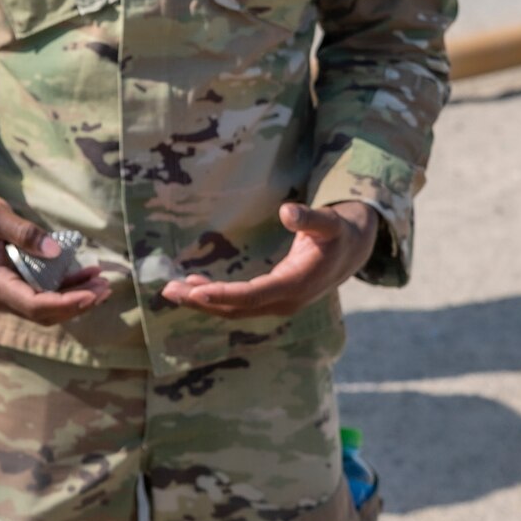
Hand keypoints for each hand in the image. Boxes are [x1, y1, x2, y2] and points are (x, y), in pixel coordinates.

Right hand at [0, 168, 107, 325]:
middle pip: (44, 313)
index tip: (91, 294)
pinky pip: (41, 295)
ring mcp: (5, 294)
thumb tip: (56, 252)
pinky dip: (65, 289)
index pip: (34, 305)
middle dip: (77, 303)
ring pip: (45, 308)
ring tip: (103, 283)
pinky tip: (86, 275)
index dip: (65, 303)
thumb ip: (24, 232)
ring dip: (75, 298)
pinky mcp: (12, 287)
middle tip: (105, 288)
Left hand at [161, 201, 378, 318]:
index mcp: (297, 284)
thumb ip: (309, 218)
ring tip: (171, 291)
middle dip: (202, 301)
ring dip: (203, 301)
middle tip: (168, 290)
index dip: (224, 295)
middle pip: (237, 307)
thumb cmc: (338, 233)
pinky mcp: (273, 300)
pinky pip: (239, 304)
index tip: (196, 292)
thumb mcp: (329, 222)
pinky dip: (215, 298)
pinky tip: (193, 287)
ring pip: (235, 309)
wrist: (352, 252)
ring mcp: (279, 304)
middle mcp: (286, 301)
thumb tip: (287, 211)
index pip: (254, 295)